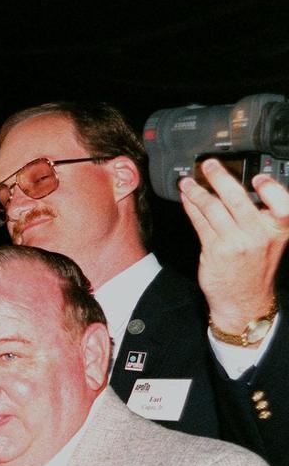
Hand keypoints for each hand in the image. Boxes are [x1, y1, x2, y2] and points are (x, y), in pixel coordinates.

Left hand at [179, 160, 288, 335]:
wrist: (244, 300)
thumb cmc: (256, 266)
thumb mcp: (272, 240)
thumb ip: (264, 215)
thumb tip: (243, 186)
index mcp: (279, 229)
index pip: (282, 204)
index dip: (271, 189)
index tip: (259, 178)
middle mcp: (260, 235)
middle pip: (238, 200)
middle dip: (220, 178)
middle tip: (209, 165)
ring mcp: (236, 242)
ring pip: (214, 209)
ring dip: (197, 191)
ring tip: (188, 181)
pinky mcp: (215, 250)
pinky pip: (200, 222)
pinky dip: (191, 207)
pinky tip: (186, 198)